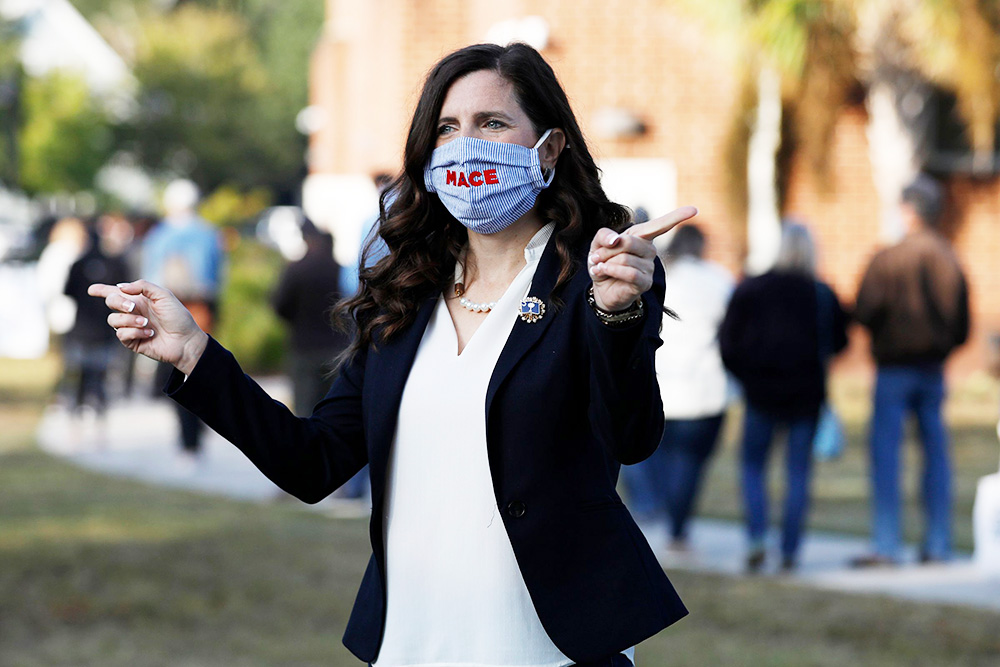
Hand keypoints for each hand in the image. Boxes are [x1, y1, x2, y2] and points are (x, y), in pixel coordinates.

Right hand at [87, 280, 208, 374]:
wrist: (185, 339)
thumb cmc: (177, 317)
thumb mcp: (164, 295)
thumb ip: (143, 286)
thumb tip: (120, 287)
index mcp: (139, 299)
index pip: (115, 293)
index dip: (101, 290)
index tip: (91, 290)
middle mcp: (132, 312)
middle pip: (111, 302)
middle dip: (118, 302)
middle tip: (132, 306)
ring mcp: (131, 327)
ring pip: (113, 320)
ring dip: (129, 320)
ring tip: (146, 323)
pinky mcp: (132, 341)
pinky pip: (121, 334)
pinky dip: (135, 332)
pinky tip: (149, 334)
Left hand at [588, 206, 697, 310]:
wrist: (601, 287)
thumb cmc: (603, 261)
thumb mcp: (598, 243)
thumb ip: (604, 235)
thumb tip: (616, 239)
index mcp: (641, 236)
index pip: (661, 225)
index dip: (677, 216)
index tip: (694, 209)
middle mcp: (650, 250)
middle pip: (629, 242)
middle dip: (607, 250)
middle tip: (596, 256)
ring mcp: (649, 267)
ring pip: (625, 259)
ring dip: (606, 262)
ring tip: (600, 266)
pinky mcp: (645, 283)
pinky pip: (630, 273)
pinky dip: (612, 271)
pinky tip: (602, 271)